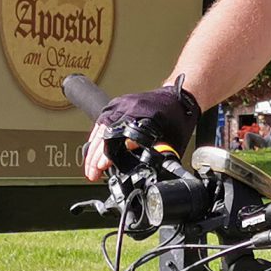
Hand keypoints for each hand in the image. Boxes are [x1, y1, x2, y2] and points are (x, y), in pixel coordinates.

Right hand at [80, 81, 199, 180]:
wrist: (180, 97)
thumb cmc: (178, 118)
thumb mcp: (172, 141)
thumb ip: (155, 154)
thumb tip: (140, 168)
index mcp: (143, 116)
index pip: (116, 136)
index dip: (106, 154)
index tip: (101, 167)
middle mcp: (129, 107)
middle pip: (103, 133)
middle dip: (95, 157)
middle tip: (93, 174)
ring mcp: (121, 103)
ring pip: (100, 128)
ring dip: (93, 149)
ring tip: (91, 167)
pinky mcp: (118, 104)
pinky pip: (101, 122)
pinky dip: (96, 138)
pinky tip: (93, 150)